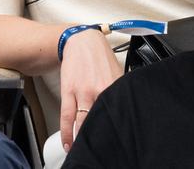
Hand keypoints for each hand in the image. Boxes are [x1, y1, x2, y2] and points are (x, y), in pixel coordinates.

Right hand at [58, 29, 121, 151]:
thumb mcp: (117, 75)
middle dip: (98, 139)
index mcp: (114, 88)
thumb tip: (126, 112)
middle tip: (100, 152)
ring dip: (81, 139)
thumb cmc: (99, 59)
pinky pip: (67, 116)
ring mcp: (83, 92)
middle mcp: (100, 91)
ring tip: (82, 151)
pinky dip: (67, 132)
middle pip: (99, 122)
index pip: (116, 116)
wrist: (81, 41)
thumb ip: (119, 94)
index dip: (115, 134)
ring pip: (82, 122)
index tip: (115, 145)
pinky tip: (68, 143)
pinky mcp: (69, 91)